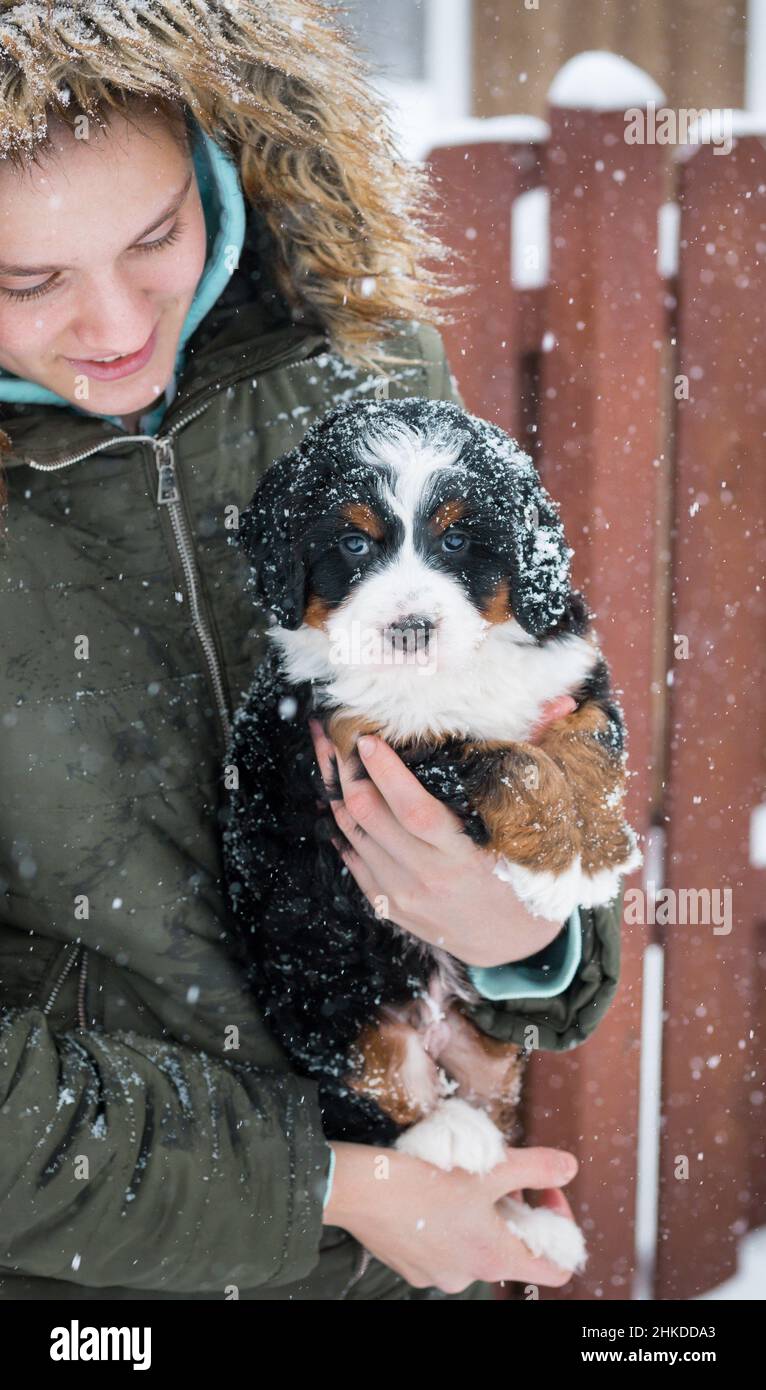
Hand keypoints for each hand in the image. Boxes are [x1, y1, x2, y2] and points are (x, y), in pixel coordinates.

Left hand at [308, 696, 576, 968]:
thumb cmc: (529, 873)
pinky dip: (342, 826)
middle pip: (369, 816)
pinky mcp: (388, 906)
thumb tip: (563, 700)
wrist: (515, 945)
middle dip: (345, 770)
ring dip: (337, 792)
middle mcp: (426, 878)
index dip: (385, 772)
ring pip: (352, 834)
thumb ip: (540, 757)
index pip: (412, 809)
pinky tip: (339, 798)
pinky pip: (351, 860)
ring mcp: (402, 895)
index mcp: (462, 856)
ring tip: (329, 756)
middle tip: (335, 734)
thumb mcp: (537, 824)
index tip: (367, 738)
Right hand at [323, 1139, 579, 1291]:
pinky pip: (443, 1247)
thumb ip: (536, 1167)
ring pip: (476, 1246)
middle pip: (513, 1251)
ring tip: (463, 1180)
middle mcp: (468, 1275)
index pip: (555, 1268)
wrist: (359, 1188)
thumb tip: (570, 1167)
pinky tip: (433, 1193)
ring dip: (480, 1215)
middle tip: (500, 1174)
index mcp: (495, 1258)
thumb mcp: (490, 1165)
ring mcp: (437, 1274)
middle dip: (513, 1210)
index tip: (544, 1193)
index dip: (560, 1228)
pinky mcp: (410, 1265)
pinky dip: (448, 1223)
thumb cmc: (424, 1178)